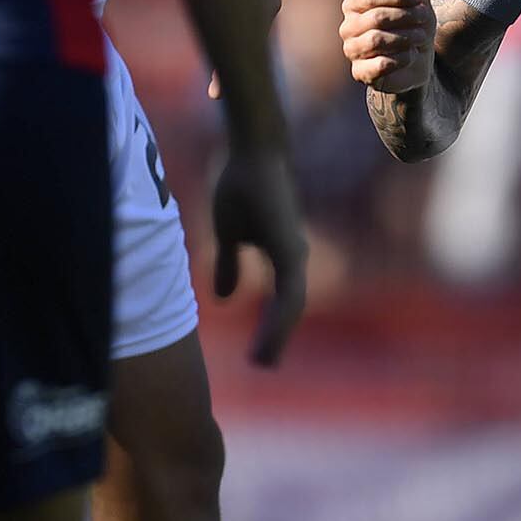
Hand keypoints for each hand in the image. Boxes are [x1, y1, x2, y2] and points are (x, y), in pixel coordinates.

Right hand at [211, 144, 307, 366]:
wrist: (253, 154)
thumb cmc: (244, 188)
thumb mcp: (230, 234)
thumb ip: (230, 264)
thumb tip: (225, 298)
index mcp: (283, 257)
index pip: (282, 303)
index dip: (272, 328)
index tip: (259, 356)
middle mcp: (295, 258)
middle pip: (290, 310)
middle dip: (277, 339)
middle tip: (264, 365)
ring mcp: (295, 253)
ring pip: (292, 306)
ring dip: (278, 335)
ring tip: (264, 361)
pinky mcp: (290, 248)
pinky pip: (288, 293)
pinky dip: (280, 317)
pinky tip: (270, 334)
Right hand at [340, 0, 436, 93]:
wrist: (415, 63)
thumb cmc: (411, 27)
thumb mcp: (417, 5)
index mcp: (354, 5)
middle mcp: (348, 27)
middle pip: (376, 18)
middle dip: (406, 17)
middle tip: (426, 19)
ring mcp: (352, 50)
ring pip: (376, 40)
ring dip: (405, 37)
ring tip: (420, 38)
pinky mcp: (360, 72)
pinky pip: (380, 64)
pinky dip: (401, 58)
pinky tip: (411, 56)